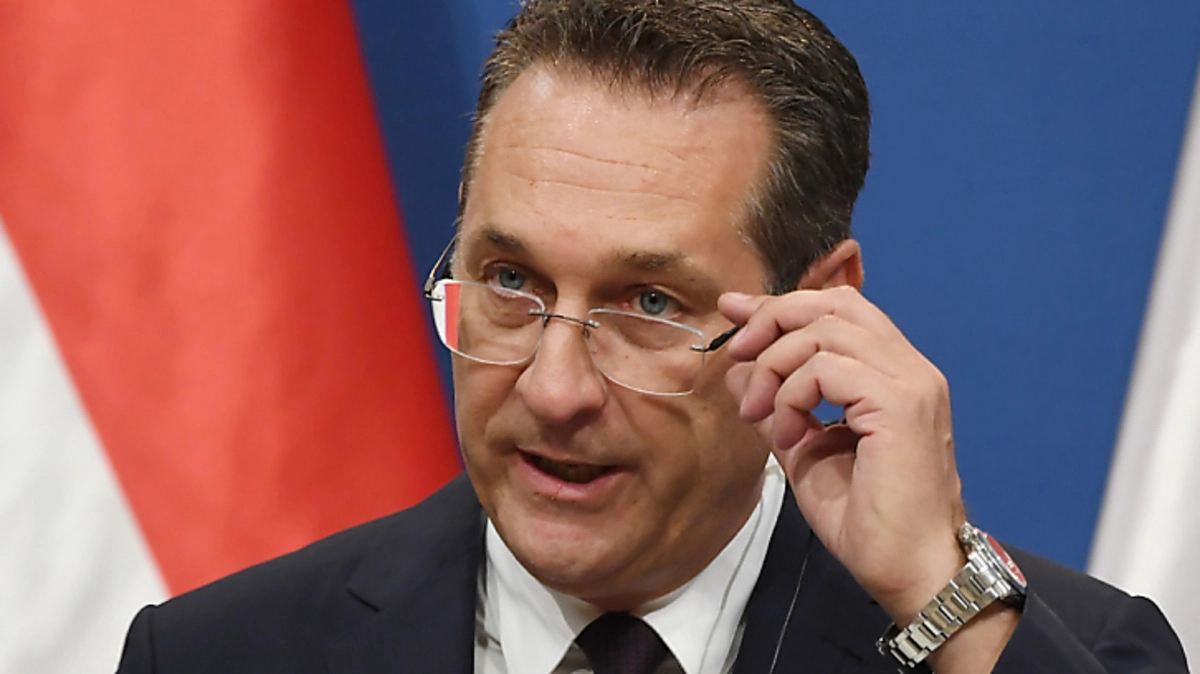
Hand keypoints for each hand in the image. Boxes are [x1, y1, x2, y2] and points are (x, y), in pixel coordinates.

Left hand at [719, 286, 965, 622]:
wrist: (908, 570)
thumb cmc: (866, 520)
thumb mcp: (805, 451)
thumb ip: (777, 404)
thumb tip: (737, 369)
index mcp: (894, 373)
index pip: (839, 309)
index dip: (782, 305)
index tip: (734, 313)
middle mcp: (910, 367)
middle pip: (832, 304)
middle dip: (772, 319)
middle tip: (737, 355)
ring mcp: (910, 382)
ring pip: (825, 330)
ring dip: (775, 365)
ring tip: (759, 414)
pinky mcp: (900, 404)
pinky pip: (827, 368)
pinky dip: (792, 394)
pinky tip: (788, 435)